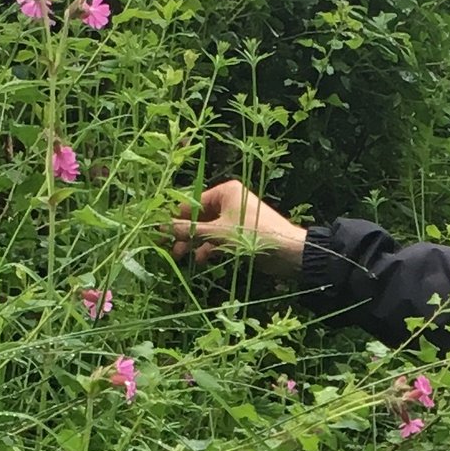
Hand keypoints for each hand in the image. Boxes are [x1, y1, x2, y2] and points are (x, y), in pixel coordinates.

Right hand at [169, 177, 307, 269]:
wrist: (288, 252)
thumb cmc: (253, 236)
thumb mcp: (217, 233)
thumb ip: (189, 230)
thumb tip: (161, 227)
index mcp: (226, 191)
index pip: (192, 202)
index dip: (176, 218)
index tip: (161, 233)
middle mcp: (230, 200)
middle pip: (199, 216)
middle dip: (185, 233)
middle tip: (170, 248)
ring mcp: (236, 217)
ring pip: (208, 229)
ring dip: (196, 242)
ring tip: (182, 256)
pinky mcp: (241, 233)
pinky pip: (219, 238)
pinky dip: (210, 247)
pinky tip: (203, 259)